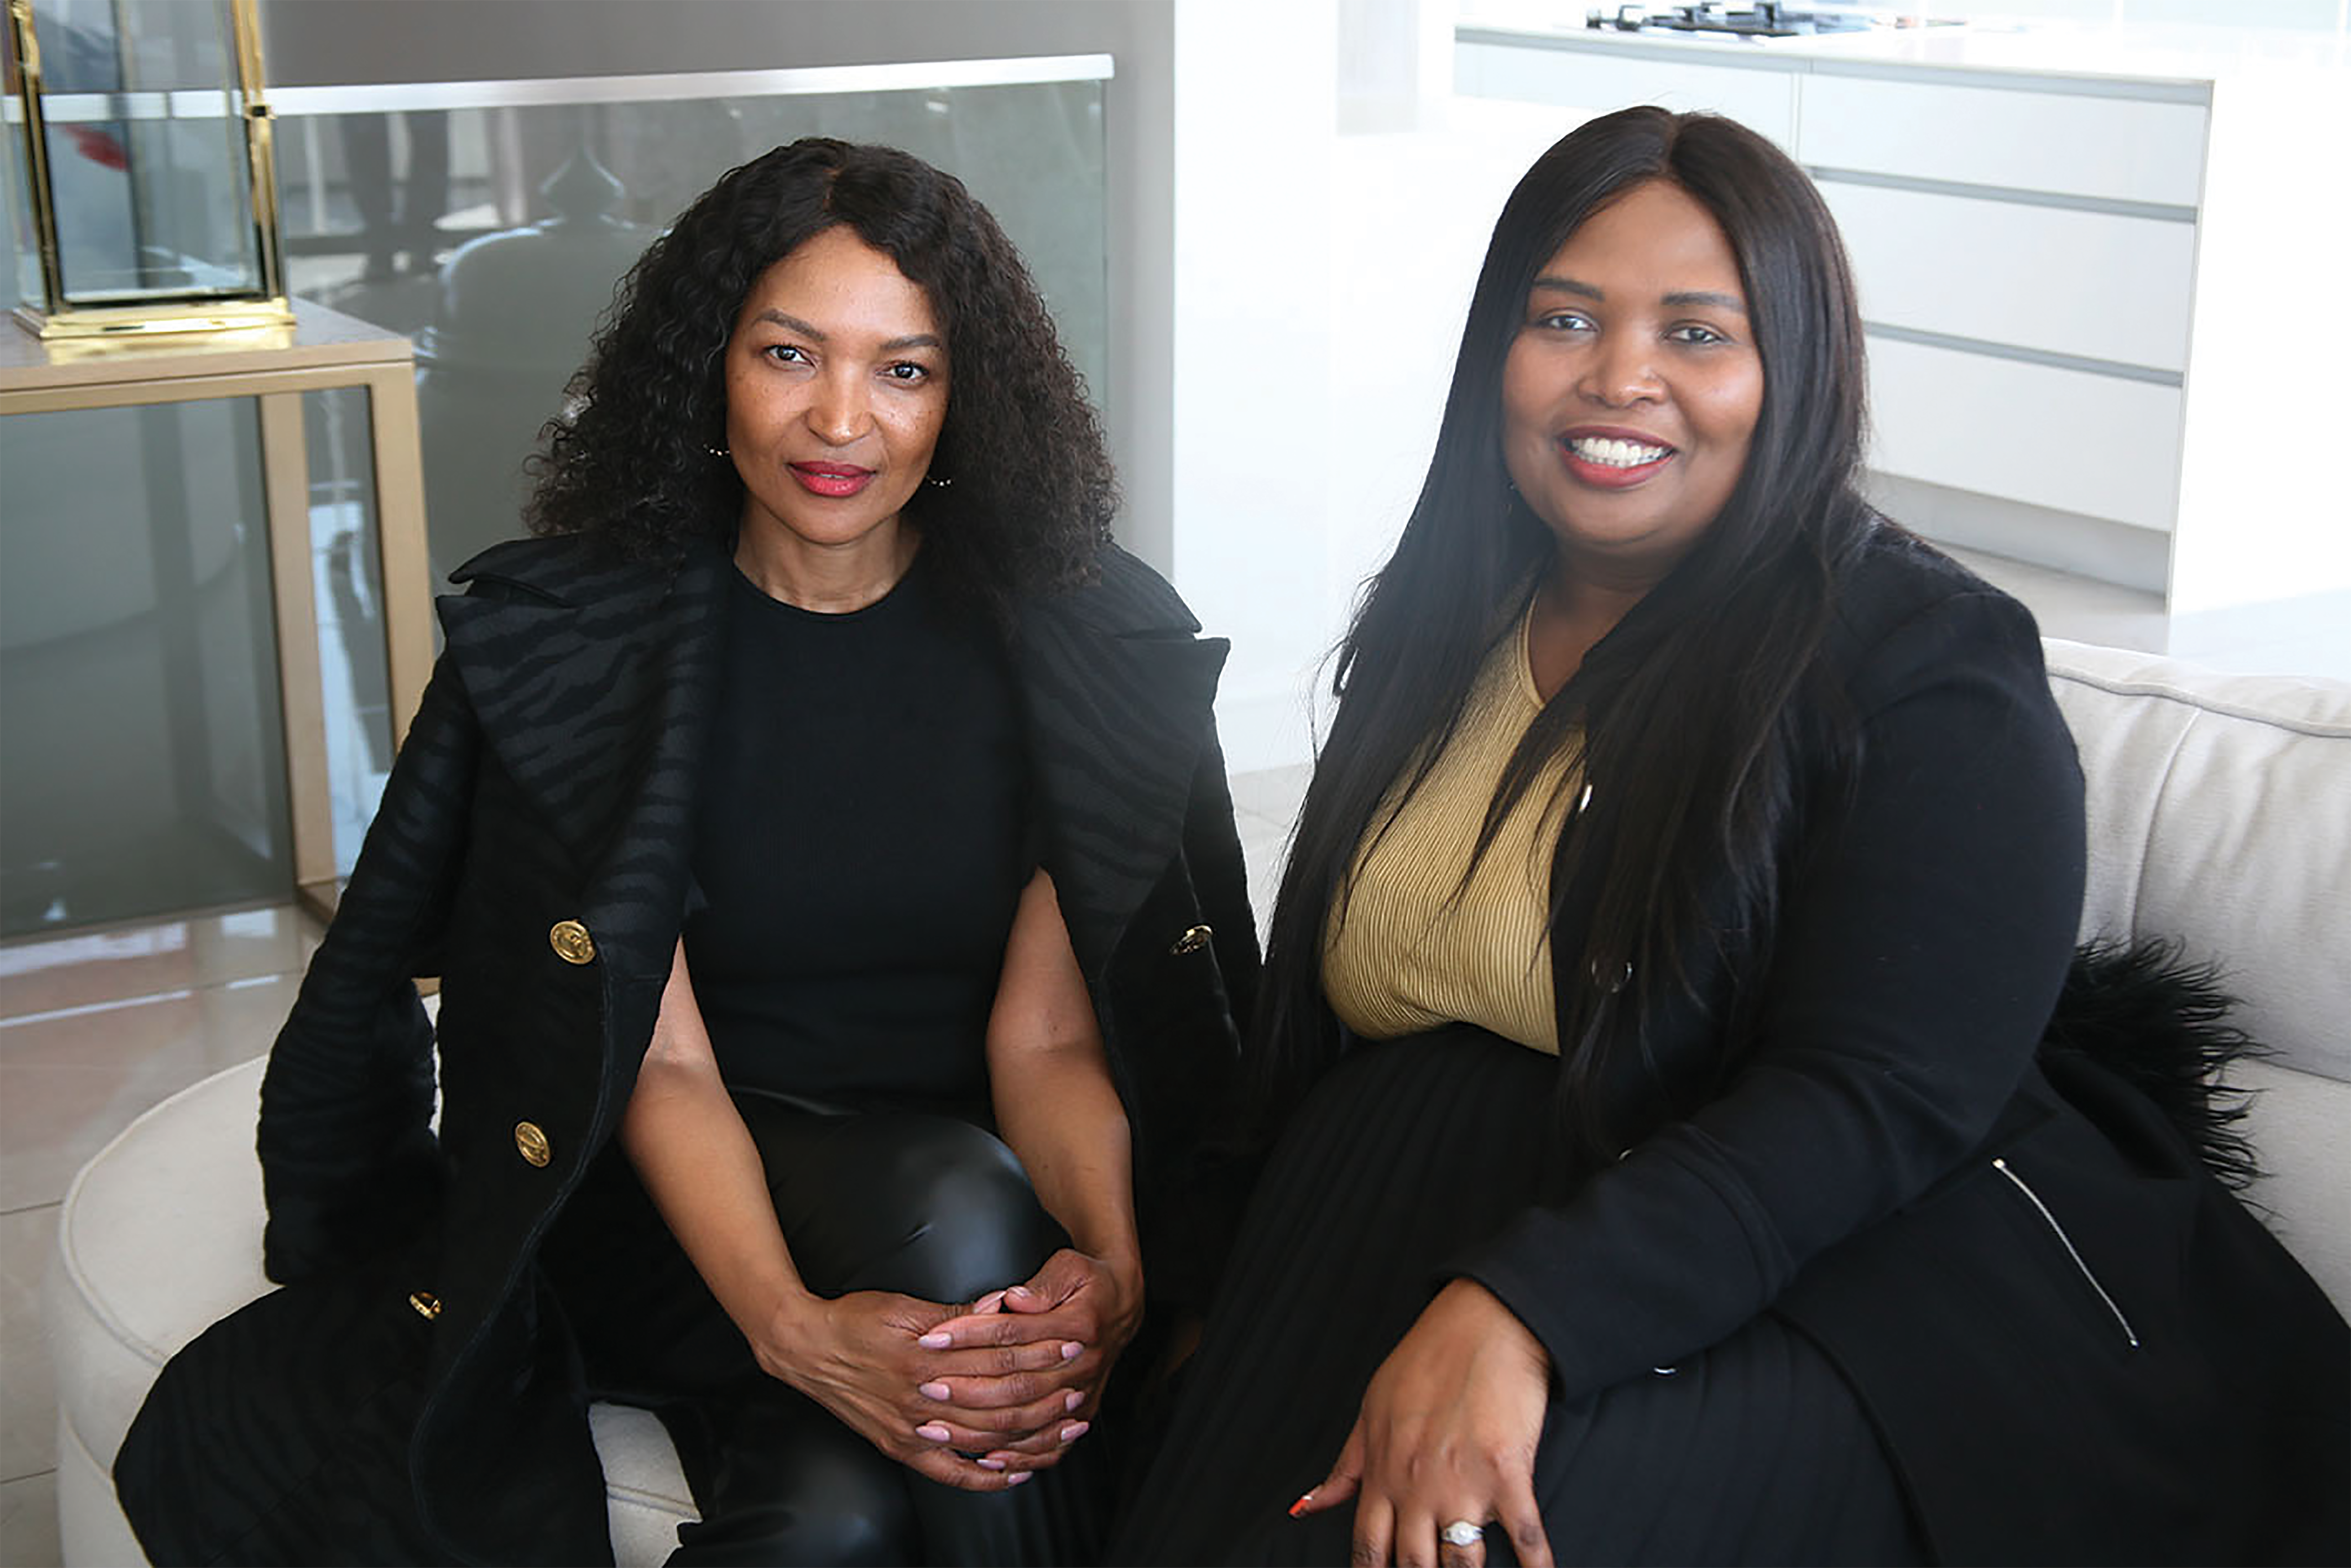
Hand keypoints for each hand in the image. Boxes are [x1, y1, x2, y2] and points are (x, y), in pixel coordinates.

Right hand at [753, 1287, 1078, 1491]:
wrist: (806, 1348)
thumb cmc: (857, 1319)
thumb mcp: (906, 1306)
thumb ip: (957, 1314)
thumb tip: (1003, 1305)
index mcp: (926, 1356)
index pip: (996, 1357)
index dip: (1038, 1351)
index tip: (1070, 1345)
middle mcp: (921, 1398)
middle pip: (997, 1400)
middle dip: (1043, 1394)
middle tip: (1078, 1387)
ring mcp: (911, 1429)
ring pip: (981, 1439)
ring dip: (1026, 1435)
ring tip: (1061, 1427)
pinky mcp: (901, 1448)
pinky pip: (949, 1473)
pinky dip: (984, 1478)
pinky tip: (1013, 1473)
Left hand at [912, 1247, 1143, 1471]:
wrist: (1122, 1307)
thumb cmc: (1089, 1283)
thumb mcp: (1070, 1267)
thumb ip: (1040, 1285)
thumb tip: (1012, 1299)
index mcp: (1078, 1324)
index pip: (1013, 1331)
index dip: (970, 1334)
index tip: (933, 1337)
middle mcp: (1082, 1365)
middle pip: (1017, 1383)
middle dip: (967, 1387)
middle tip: (927, 1387)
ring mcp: (1083, 1394)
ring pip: (1027, 1419)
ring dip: (982, 1427)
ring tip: (940, 1428)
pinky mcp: (1082, 1414)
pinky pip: (1049, 1444)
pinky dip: (1018, 1455)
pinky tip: (988, 1459)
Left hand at [1293, 1280, 1555, 1567]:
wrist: (1483, 1324)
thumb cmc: (1427, 1362)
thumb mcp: (1371, 1410)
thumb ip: (1345, 1467)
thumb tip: (1308, 1507)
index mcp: (1384, 1473)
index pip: (1369, 1549)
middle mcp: (1418, 1486)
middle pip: (1414, 1565)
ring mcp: (1464, 1483)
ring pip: (1462, 1563)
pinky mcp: (1508, 1473)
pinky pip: (1525, 1538)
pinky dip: (1535, 1565)